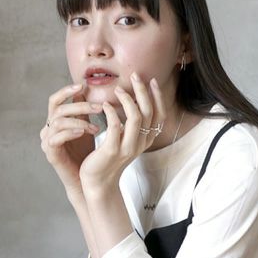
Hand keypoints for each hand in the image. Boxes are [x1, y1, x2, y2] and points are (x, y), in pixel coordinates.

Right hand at [39, 83, 102, 192]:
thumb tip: (86, 90)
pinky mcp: (50, 153)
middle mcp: (48, 129)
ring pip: (58, 121)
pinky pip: (56, 138)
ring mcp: (47, 141)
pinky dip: (70, 132)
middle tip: (99, 107)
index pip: (55, 100)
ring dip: (79, 120)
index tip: (82, 85)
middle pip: (58, 109)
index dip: (66, 91)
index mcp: (55, 121)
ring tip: (96, 127)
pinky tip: (83, 133)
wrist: (84, 179)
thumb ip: (83, 111)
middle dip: (80, 106)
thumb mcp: (86, 127)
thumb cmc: (85, 154)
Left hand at [80, 73, 166, 188]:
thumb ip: (129, 123)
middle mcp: (141, 143)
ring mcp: (128, 147)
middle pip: (148, 112)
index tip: (151, 80)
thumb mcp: (123, 139)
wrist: (98, 182)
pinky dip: (111, 112)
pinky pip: (116, 126)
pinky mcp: (113, 150)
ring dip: (127, 99)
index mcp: (146, 140)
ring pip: (136, 117)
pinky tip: (104, 105)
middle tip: (134, 75)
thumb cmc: (108, 158)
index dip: (157, 96)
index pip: (159, 114)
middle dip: (143, 91)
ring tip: (117, 89)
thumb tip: (128, 98)